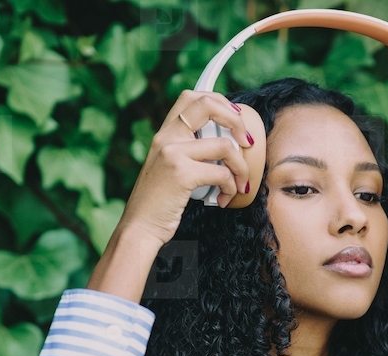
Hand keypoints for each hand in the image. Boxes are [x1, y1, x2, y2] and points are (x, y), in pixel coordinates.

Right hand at [117, 90, 255, 247]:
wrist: (139, 227)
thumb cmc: (159, 202)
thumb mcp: (170, 168)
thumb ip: (189, 152)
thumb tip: (227, 146)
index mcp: (165, 133)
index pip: (192, 96)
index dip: (220, 101)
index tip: (237, 120)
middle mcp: (167, 136)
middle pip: (209, 104)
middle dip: (237, 120)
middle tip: (247, 142)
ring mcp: (172, 153)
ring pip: (225, 145)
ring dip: (241, 167)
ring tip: (239, 184)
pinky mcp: (181, 173)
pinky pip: (222, 173)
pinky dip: (231, 188)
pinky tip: (223, 199)